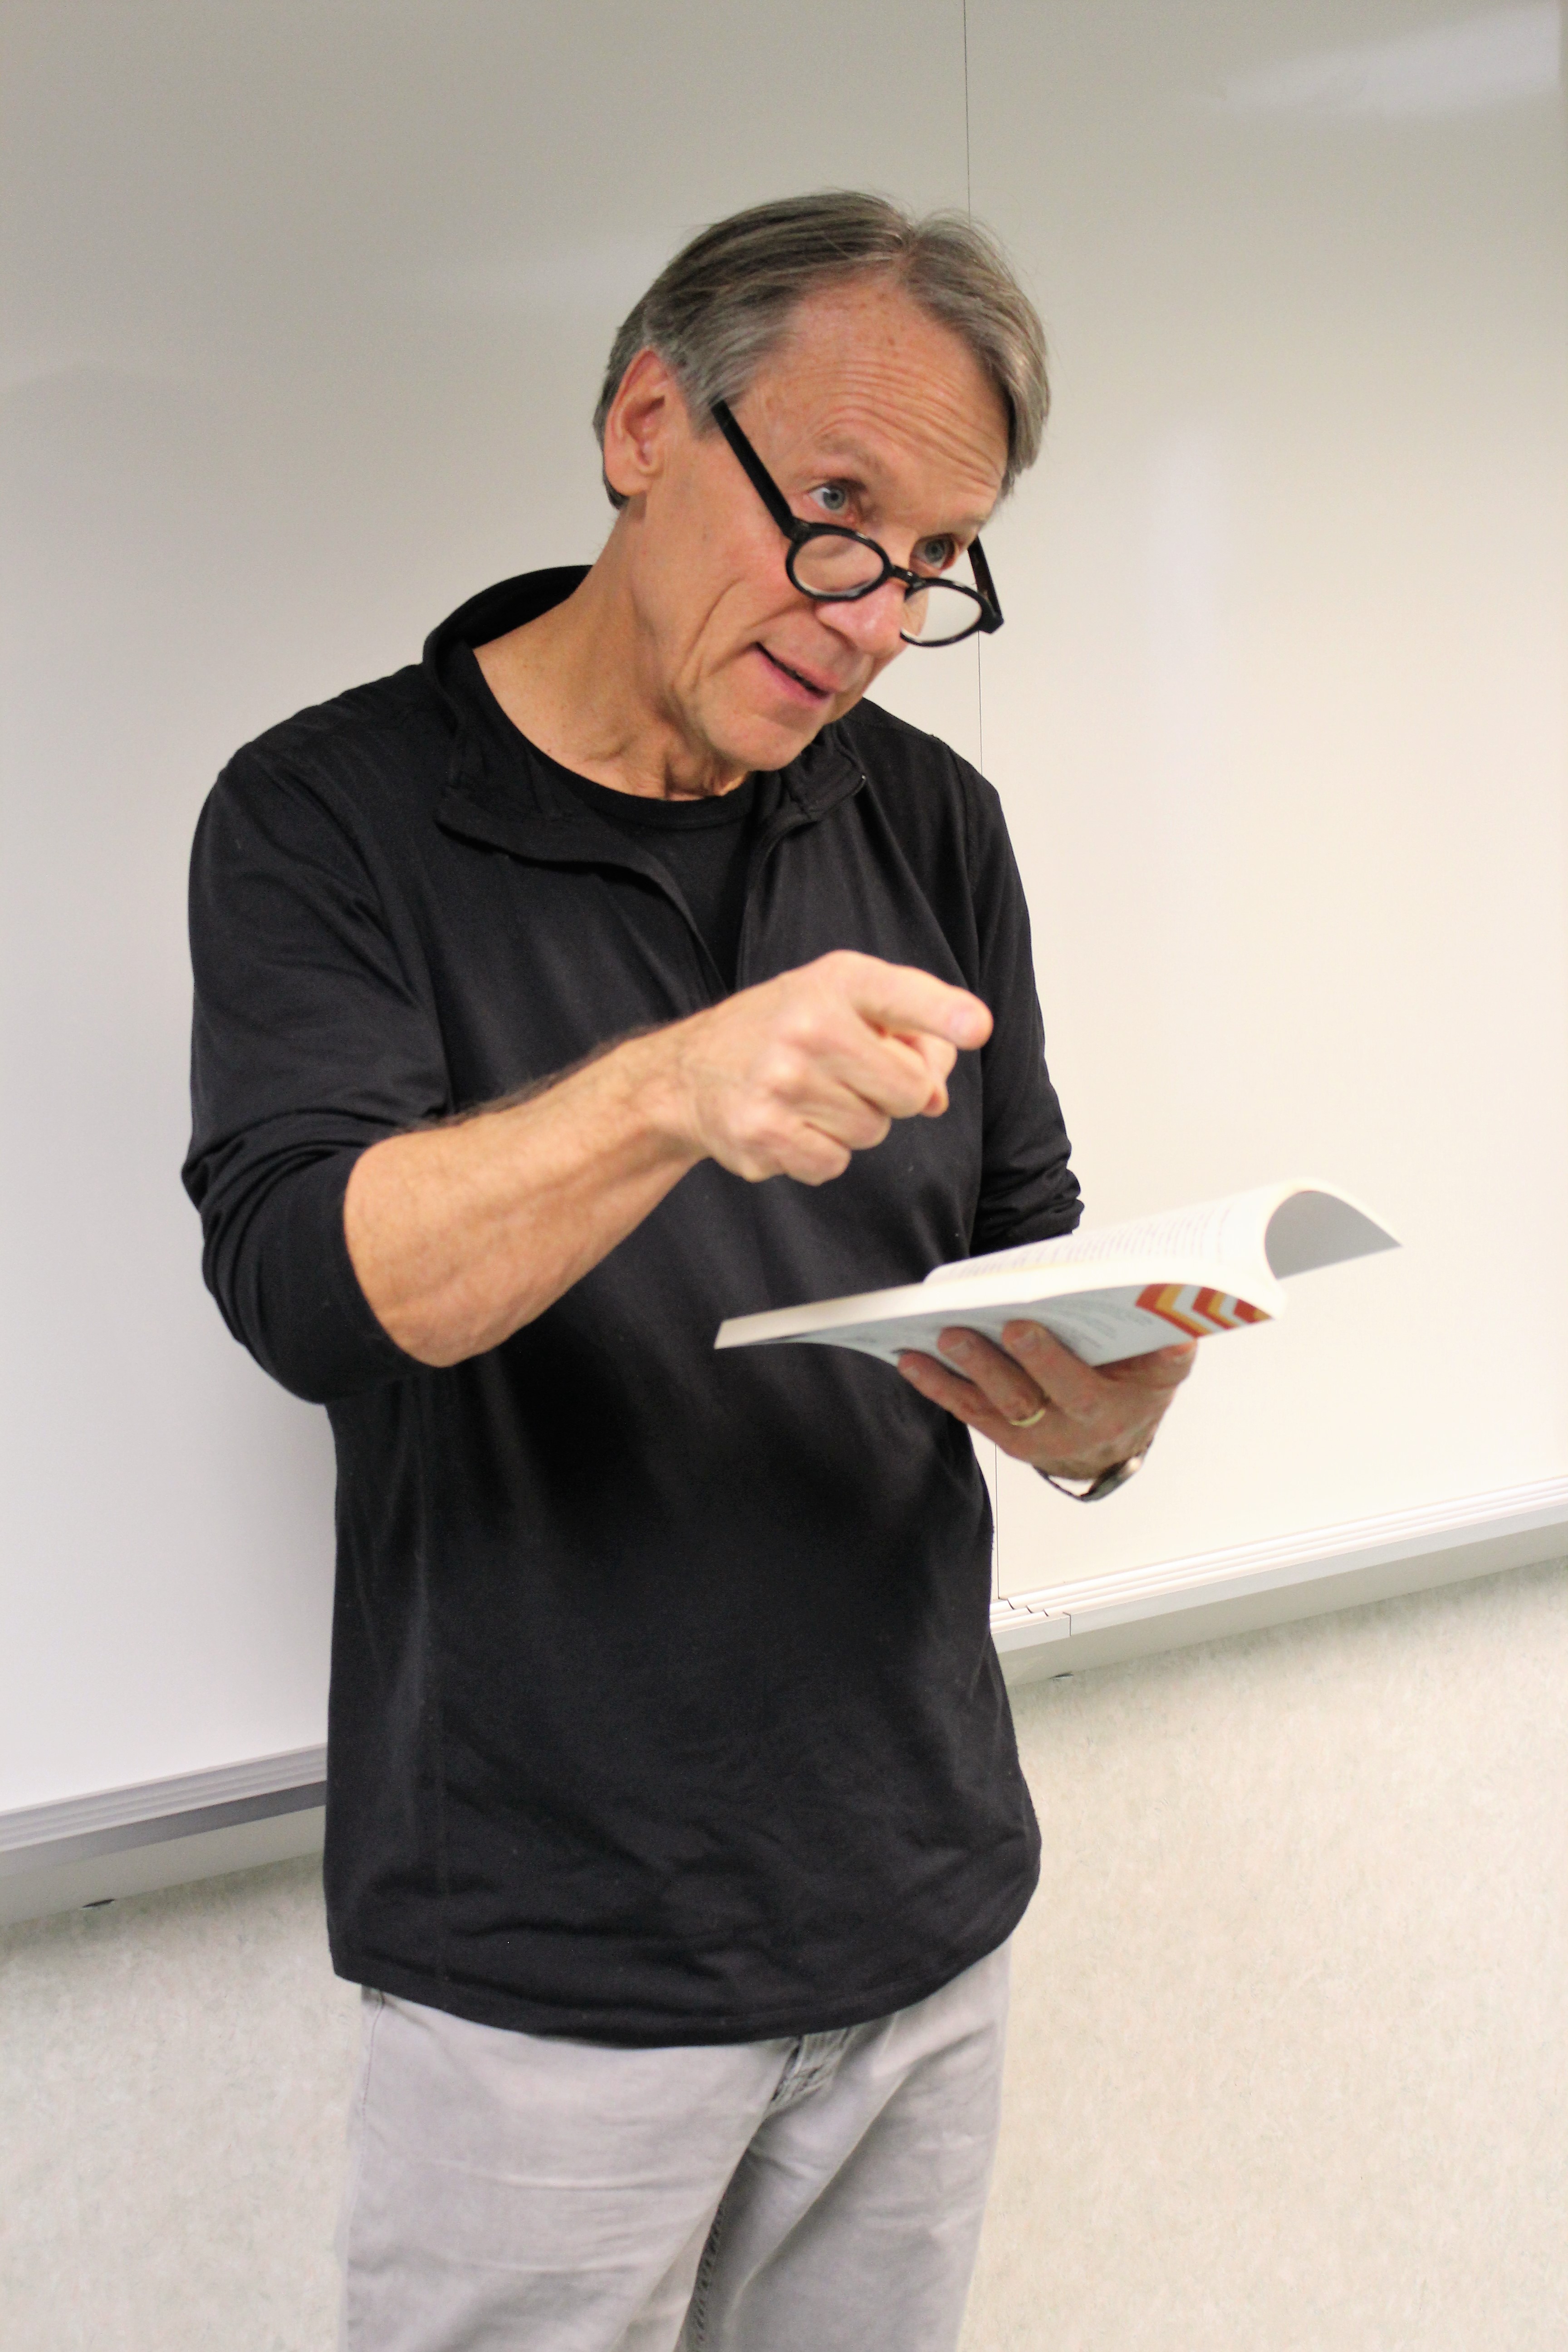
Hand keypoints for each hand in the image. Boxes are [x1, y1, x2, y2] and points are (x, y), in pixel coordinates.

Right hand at [654, 949, 992, 1184]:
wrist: (688, 1073)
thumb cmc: (780, 1031)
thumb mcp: (842, 1003)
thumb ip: (908, 1032)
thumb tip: (936, 1096)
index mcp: (835, 982)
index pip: (900, 995)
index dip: (943, 1014)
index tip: (976, 1027)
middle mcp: (807, 1026)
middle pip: (908, 1089)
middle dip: (894, 1092)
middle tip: (851, 1075)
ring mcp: (782, 1081)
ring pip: (873, 1131)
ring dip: (854, 1124)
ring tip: (813, 1097)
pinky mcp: (763, 1132)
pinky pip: (835, 1163)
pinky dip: (821, 1153)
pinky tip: (793, 1124)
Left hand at [897, 1320, 1195, 1478]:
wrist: (1118, 1438)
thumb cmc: (1139, 1386)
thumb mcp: (1167, 1369)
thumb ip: (1172, 1349)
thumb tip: (1176, 1325)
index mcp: (1108, 1411)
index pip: (1076, 1387)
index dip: (1048, 1360)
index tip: (1022, 1325)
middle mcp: (1066, 1432)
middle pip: (1023, 1400)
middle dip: (991, 1365)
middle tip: (962, 1330)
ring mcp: (1031, 1437)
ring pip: (989, 1407)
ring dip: (956, 1373)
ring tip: (932, 1338)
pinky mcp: (1004, 1434)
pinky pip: (967, 1411)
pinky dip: (937, 1385)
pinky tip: (910, 1359)